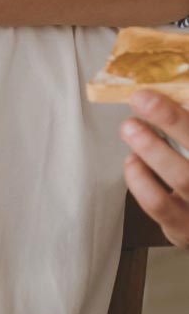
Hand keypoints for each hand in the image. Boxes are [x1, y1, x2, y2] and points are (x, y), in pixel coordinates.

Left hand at [121, 90, 188, 248]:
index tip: (159, 90)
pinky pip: (159, 205)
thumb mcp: (186, 144)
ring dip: (152, 148)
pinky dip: (141, 179)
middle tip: (141, 98)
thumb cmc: (188, 166)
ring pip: (183, 178)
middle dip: (172, 121)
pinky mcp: (182, 228)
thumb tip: (173, 85)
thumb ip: (180, 124)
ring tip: (130, 126)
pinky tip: (133, 160)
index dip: (180, 115)